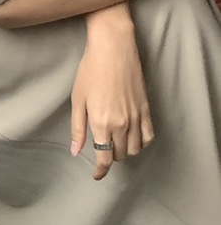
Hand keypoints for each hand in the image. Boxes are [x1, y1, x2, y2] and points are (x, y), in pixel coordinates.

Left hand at [70, 20, 153, 179]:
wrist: (113, 49)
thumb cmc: (90, 71)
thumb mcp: (78, 99)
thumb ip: (78, 128)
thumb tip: (76, 151)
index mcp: (102, 123)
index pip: (105, 158)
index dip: (101, 171)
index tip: (97, 176)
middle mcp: (122, 124)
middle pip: (119, 154)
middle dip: (110, 155)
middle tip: (102, 147)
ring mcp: (136, 117)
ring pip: (135, 149)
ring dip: (125, 150)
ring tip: (116, 141)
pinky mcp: (146, 109)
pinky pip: (149, 136)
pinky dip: (141, 142)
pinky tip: (133, 136)